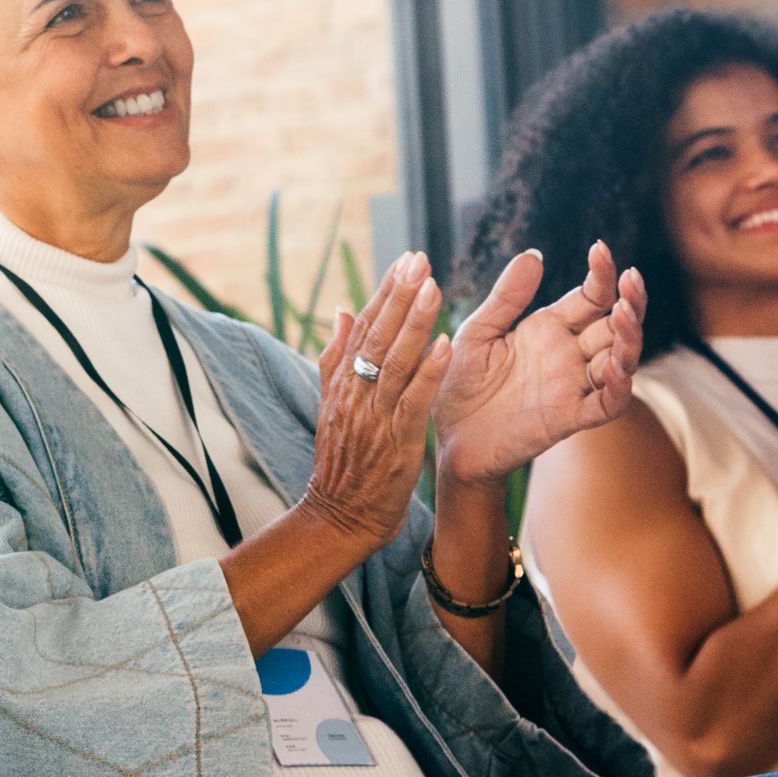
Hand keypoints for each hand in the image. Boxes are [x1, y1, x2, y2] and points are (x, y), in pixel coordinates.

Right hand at [300, 252, 450, 557]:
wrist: (338, 517)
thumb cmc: (342, 464)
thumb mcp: (332, 406)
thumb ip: (335, 359)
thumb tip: (342, 311)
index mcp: (342, 382)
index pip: (365, 327)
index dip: (386, 292)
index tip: (405, 259)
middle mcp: (355, 393)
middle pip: (379, 335)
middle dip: (401, 295)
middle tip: (420, 259)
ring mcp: (374, 416)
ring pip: (395, 361)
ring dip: (415, 323)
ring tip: (433, 288)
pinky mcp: (395, 442)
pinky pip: (414, 401)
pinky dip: (428, 372)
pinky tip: (445, 345)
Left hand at [435, 242, 643, 484]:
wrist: (449, 437)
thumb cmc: (460, 383)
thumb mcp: (478, 332)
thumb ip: (506, 298)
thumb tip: (534, 254)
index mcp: (548, 329)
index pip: (589, 297)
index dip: (601, 275)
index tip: (601, 249)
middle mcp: (568, 355)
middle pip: (614, 326)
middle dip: (629, 302)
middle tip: (631, 279)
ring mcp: (572, 387)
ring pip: (620, 361)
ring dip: (629, 339)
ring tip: (625, 314)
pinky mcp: (569, 419)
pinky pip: (606, 404)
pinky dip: (617, 387)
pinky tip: (613, 366)